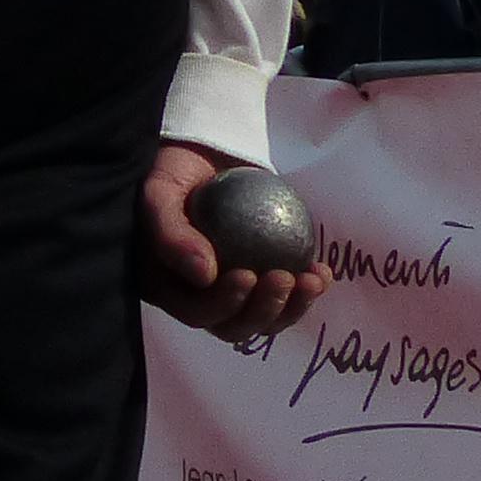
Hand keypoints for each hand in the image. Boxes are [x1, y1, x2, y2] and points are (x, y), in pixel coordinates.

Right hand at [137, 145, 329, 343]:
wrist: (201, 155)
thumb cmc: (173, 174)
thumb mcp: (159, 193)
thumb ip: (171, 233)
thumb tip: (203, 275)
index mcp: (169, 289)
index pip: (196, 312)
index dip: (224, 304)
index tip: (247, 275)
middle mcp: (199, 299)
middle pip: (234, 325)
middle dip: (264, 311)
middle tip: (283, 278)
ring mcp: (232, 293)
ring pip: (264, 318)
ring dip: (292, 307)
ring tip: (312, 280)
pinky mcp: (261, 282)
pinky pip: (286, 298)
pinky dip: (306, 291)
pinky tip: (321, 272)